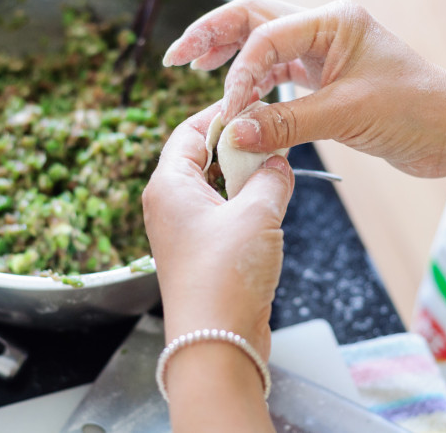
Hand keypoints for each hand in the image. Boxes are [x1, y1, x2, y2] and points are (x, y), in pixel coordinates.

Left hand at [142, 103, 293, 358]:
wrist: (216, 342)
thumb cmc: (225, 275)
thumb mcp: (257, 213)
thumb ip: (270, 177)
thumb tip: (277, 161)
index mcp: (169, 185)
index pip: (189, 132)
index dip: (221, 114)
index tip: (252, 103)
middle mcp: (169, 205)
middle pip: (201, 157)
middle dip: (237, 146)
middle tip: (271, 137)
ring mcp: (184, 231)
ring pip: (215, 187)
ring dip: (244, 177)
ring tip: (275, 170)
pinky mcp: (202, 253)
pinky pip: (223, 214)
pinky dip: (245, 203)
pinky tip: (270, 204)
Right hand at [163, 0, 445, 178]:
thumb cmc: (416, 111)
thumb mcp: (346, 115)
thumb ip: (285, 123)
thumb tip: (233, 134)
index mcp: (333, 21)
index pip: (266, 36)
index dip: (240, 72)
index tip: (228, 110)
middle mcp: (326, 29)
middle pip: (254, 20)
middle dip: (213, 35)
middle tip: (178, 56)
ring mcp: (325, 52)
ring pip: (263, 43)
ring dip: (229, 53)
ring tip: (192, 64)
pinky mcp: (326, 78)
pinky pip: (279, 73)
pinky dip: (253, 81)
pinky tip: (234, 92)